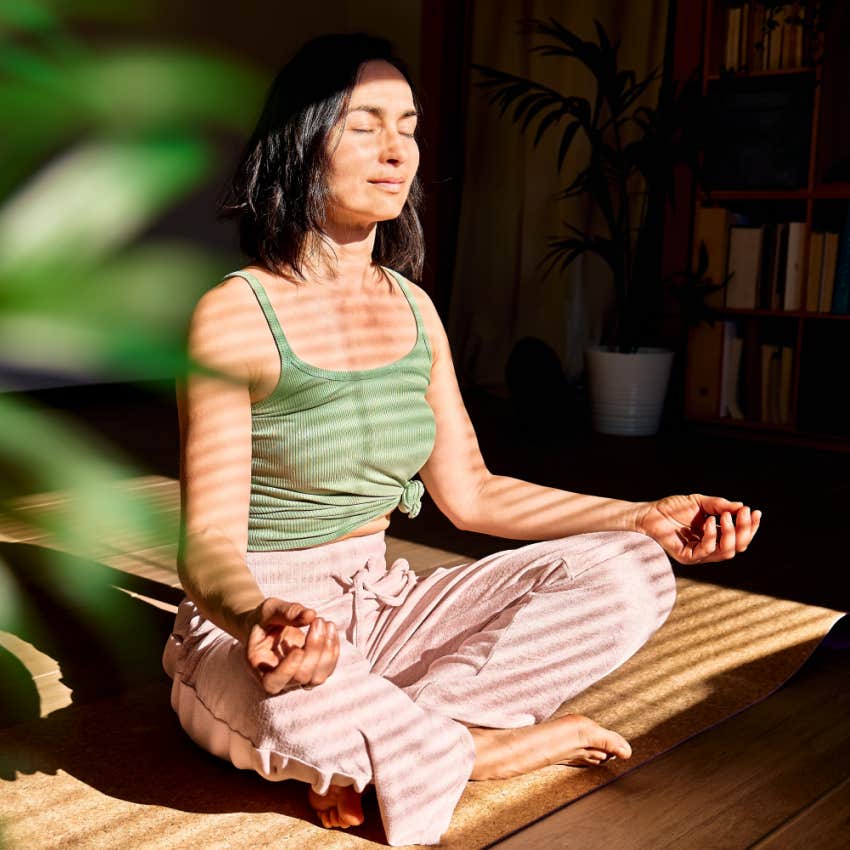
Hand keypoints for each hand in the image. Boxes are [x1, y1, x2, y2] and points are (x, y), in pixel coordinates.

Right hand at [244, 598, 339, 694]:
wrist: (269, 624)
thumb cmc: (265, 618)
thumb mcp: (269, 609)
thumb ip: (286, 612)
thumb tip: (311, 615)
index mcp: (259, 667)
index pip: (272, 682)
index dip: (287, 670)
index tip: (298, 649)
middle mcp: (279, 679)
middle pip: (301, 677)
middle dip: (314, 649)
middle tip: (318, 620)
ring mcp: (297, 678)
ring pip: (318, 677)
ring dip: (327, 651)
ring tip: (328, 624)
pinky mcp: (312, 672)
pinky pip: (327, 669)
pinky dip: (333, 650)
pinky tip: (331, 630)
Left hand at [636, 494, 761, 564]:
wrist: (648, 513)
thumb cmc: (671, 508)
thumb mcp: (700, 502)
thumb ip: (720, 505)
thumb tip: (742, 507)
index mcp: (714, 537)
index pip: (739, 538)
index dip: (750, 527)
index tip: (755, 512)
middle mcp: (709, 548)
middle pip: (738, 547)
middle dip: (745, 530)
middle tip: (743, 513)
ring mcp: (699, 554)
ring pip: (727, 552)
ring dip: (730, 533)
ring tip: (724, 516)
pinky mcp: (687, 557)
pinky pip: (707, 551)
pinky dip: (712, 535)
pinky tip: (708, 522)